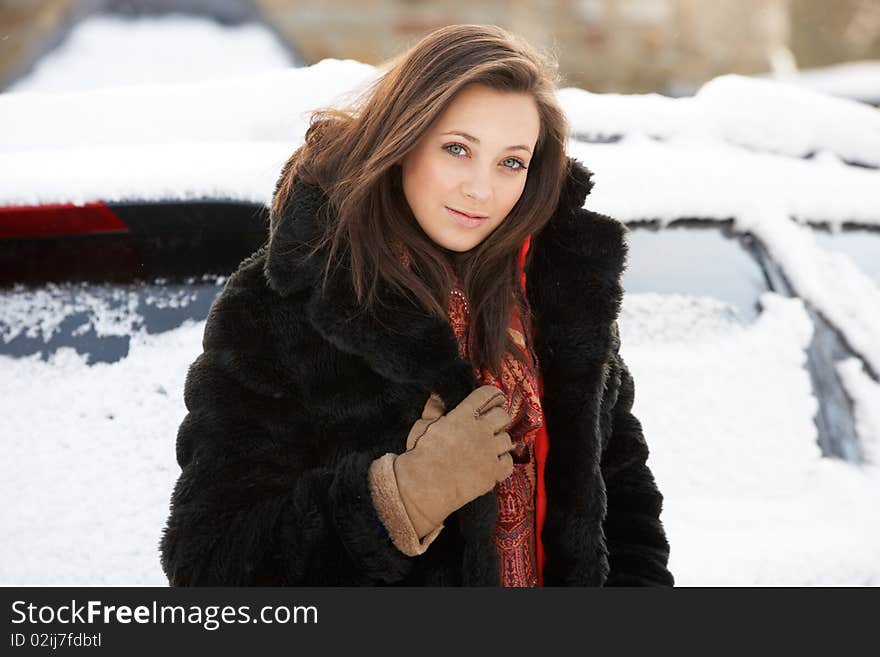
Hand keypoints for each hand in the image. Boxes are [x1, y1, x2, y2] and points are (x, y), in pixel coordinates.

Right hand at [394, 385, 514, 537]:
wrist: (424, 485)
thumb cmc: (420, 455)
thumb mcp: (422, 426)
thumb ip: (433, 410)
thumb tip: (436, 397)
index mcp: (463, 416)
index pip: (487, 395)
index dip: (493, 395)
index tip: (495, 398)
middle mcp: (480, 431)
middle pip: (502, 416)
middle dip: (498, 418)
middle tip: (492, 425)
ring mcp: (489, 451)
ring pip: (507, 439)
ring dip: (499, 442)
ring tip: (489, 447)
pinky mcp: (494, 472)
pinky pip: (509, 463)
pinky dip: (503, 463)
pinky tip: (493, 464)